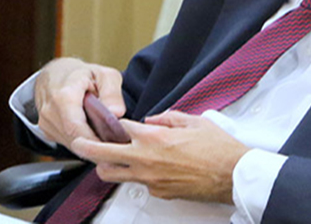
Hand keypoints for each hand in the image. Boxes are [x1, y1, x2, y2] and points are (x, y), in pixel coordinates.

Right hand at [34, 57, 124, 149]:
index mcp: (64, 96)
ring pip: (71, 143)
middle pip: (75, 139)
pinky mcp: (46, 131)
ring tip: (106, 135)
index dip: (95, 140)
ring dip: (89, 144)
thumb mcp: (104, 75)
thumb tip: (116, 113)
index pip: (76, 128)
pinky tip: (92, 132)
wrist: (54, 74)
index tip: (114, 143)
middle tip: (115, 142)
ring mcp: (46, 124)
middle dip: (96, 143)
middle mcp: (50, 112)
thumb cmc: (81, 74)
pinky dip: (81, 141)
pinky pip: (67, 142)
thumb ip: (112, 93)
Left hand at [71, 111, 250, 203]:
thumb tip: (153, 119)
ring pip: (112, 175)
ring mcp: (149, 179)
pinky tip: (147, 168)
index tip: (108, 120)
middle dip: (85, 147)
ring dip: (105, 166)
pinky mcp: (157, 192)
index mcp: (154, 137)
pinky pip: (138, 183)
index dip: (113, 122)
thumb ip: (168, 117)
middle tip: (77, 142)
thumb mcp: (194, 121)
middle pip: (102, 154)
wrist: (232, 175)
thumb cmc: (218, 149)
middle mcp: (145, 159)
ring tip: (105, 160)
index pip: (120, 127)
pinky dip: (137, 175)